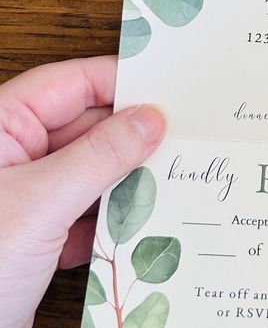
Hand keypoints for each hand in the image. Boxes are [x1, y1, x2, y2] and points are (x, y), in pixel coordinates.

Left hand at [0, 56, 164, 327]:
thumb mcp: (42, 204)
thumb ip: (100, 157)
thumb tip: (150, 118)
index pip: (70, 84)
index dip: (120, 82)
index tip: (172, 88)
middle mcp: (11, 159)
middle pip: (86, 128)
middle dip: (134, 135)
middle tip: (190, 140)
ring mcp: (24, 202)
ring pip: (91, 176)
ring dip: (130, 183)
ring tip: (180, 182)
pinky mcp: (35, 245)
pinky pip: (88, 219)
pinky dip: (116, 225)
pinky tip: (149, 229)